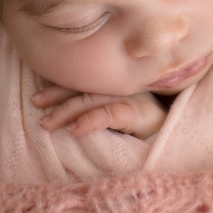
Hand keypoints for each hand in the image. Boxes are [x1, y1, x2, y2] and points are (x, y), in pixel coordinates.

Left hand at [32, 86, 167, 139]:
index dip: (59, 85)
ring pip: (92, 98)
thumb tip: (64, 116)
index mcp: (115, 82)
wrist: (177, 134)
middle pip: (83, 85)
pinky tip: (75, 130)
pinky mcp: (139, 113)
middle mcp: (121, 84)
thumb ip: (98, 105)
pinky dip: (90, 120)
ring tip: (47, 123)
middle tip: (35, 104)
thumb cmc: (146, 124)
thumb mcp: (119, 110)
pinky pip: (110, 113)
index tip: (37, 96)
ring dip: (66, 111)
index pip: (83, 79)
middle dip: (56, 94)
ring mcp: (131, 96)